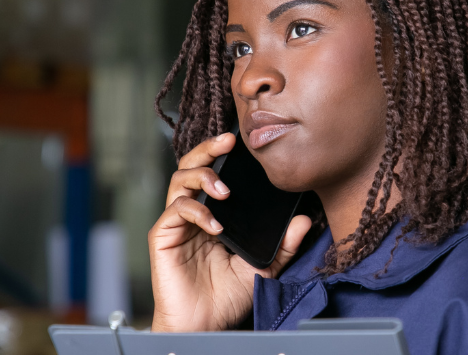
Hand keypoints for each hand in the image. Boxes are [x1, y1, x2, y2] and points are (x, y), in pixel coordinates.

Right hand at [148, 132, 311, 331]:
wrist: (204, 325)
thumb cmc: (226, 298)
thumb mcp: (263, 267)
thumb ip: (283, 245)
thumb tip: (305, 220)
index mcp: (213, 214)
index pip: (214, 173)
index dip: (224, 154)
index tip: (244, 142)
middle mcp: (192, 213)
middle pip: (191, 166)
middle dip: (208, 149)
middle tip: (227, 142)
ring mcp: (176, 223)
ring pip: (179, 180)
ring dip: (202, 177)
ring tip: (224, 190)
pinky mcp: (162, 236)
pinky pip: (176, 211)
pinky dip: (197, 212)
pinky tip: (216, 226)